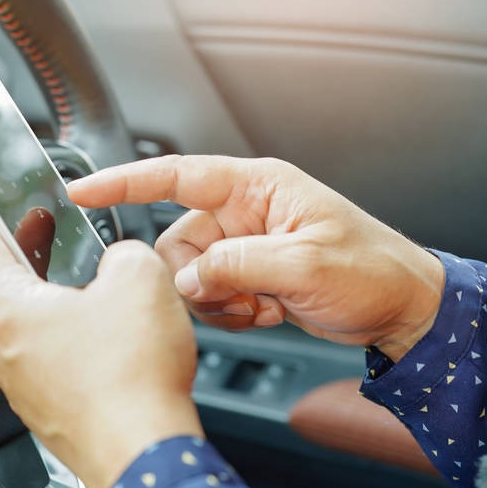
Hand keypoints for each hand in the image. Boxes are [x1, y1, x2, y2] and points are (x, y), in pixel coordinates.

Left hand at [0, 200, 203, 487]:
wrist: (144, 455)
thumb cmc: (131, 381)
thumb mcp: (139, 275)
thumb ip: (121, 249)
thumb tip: (120, 259)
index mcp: (8, 308)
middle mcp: (4, 348)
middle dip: (20, 247)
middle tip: (42, 224)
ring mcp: (23, 383)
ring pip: (24, 323)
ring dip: (47, 292)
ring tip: (83, 277)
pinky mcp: (48, 407)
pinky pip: (47, 358)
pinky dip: (66, 334)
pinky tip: (104, 333)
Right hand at [68, 155, 444, 360]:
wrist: (402, 310)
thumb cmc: (372, 270)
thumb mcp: (304, 263)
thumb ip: (236, 266)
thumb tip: (188, 278)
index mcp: (255, 187)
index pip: (175, 175)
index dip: (124, 181)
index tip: (84, 190)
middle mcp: (243, 211)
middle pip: (178, 242)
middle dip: (199, 278)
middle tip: (237, 296)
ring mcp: (244, 245)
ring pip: (190, 275)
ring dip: (218, 301)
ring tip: (261, 306)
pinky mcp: (247, 274)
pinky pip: (209, 295)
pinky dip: (230, 312)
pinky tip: (266, 312)